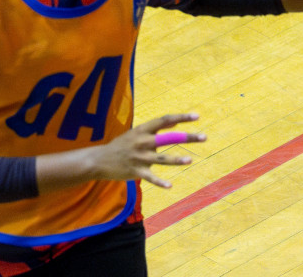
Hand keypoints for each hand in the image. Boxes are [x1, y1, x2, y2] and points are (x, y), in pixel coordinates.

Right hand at [87, 113, 204, 189]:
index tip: (197, 116)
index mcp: (142, 130)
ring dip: (176, 160)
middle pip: (168, 138)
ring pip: (161, 159)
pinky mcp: (135, 172)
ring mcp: (138, 157)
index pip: (165, 120)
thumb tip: (176, 121)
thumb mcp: (137, 132)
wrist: (98, 160)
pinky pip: (150, 177)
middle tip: (204, 137)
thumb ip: (156, 128)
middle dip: (187, 137)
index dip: (181, 118)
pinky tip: (170, 186)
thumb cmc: (122, 144)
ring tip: (190, 160)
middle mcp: (141, 142)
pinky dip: (160, 182)